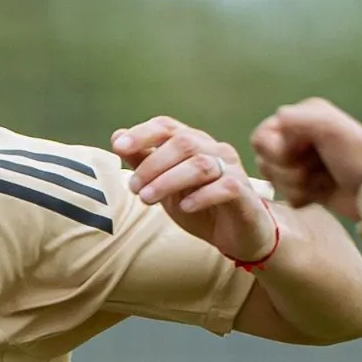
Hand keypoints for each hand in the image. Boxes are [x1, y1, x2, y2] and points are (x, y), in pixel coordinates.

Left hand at [111, 115, 275, 264]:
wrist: (237, 235)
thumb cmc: (200, 207)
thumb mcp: (164, 186)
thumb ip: (143, 162)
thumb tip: (117, 137)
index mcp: (194, 143)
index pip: (167, 126)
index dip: (142, 133)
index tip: (118, 146)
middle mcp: (214, 149)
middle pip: (183, 143)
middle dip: (153, 165)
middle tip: (134, 188)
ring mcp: (231, 168)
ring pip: (200, 164)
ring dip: (169, 181)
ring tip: (148, 199)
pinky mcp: (244, 191)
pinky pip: (225, 186)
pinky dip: (201, 196)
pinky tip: (184, 207)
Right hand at [249, 98, 361, 220]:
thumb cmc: (355, 154)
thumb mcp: (328, 126)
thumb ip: (296, 118)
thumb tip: (276, 118)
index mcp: (300, 119)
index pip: (261, 137)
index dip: (274, 150)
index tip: (297, 153)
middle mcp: (297, 139)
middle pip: (265, 161)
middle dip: (287, 170)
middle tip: (314, 169)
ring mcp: (301, 166)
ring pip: (274, 181)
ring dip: (296, 185)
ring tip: (321, 181)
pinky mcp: (307, 189)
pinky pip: (287, 197)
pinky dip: (302, 198)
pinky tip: (321, 193)